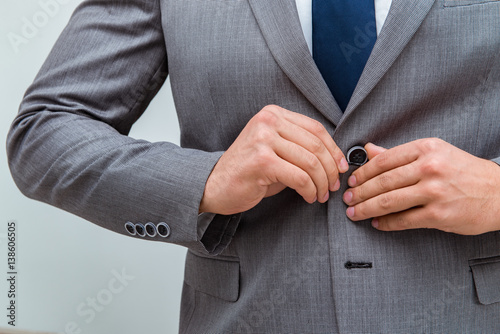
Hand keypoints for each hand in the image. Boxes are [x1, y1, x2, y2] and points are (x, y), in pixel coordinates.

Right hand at [200, 105, 347, 214]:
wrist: (214, 186)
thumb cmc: (249, 171)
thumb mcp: (275, 150)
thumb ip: (299, 147)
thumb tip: (335, 159)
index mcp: (273, 113)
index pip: (315, 128)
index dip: (333, 149)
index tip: (341, 167)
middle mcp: (268, 121)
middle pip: (316, 144)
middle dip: (330, 169)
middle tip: (333, 186)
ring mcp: (263, 139)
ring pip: (310, 162)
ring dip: (321, 182)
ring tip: (320, 194)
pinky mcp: (262, 161)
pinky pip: (300, 177)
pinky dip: (309, 190)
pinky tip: (308, 197)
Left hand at [343, 138, 499, 234]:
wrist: (499, 192)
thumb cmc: (463, 171)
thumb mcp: (434, 153)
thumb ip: (399, 153)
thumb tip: (369, 150)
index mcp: (425, 148)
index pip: (384, 160)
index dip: (363, 172)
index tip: (352, 180)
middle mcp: (429, 168)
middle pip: (382, 182)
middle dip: (359, 193)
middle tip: (347, 199)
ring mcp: (434, 192)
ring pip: (388, 201)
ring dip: (366, 209)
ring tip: (355, 213)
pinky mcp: (439, 214)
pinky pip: (404, 220)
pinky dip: (386, 223)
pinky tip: (377, 223)